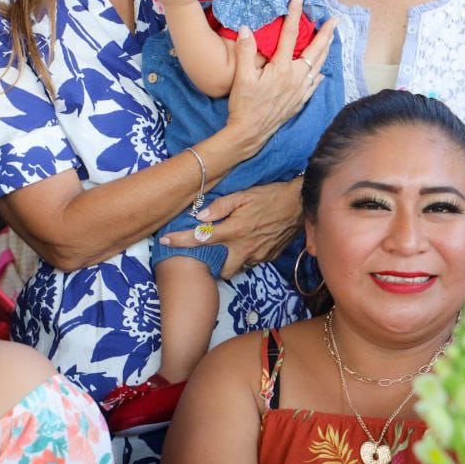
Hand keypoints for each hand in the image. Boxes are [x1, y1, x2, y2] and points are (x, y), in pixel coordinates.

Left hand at [159, 179, 302, 278]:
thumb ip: (220, 206)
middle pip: (218, 268)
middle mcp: (244, 248)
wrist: (300, 204)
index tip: (164, 241)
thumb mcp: (244, 194)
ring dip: (227, 261)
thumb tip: (200, 216)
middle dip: (209, 265)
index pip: (201, 238)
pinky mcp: (268, 257)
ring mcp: (257, 255)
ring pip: (235, 268)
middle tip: (203, 253)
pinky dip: (242, 257)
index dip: (180, 240)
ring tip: (224, 248)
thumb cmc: (270, 195)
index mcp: (234, 230)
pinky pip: (250, 262)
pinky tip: (243, 244)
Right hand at [224, 0, 334, 151]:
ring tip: (331, 38)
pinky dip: (319, 73)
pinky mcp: (299, 101)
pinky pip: (314, 84)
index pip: (290, 34)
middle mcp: (296, 77)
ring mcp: (300, 90)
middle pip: (314, 50)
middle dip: (325, 32)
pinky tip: (321, 71)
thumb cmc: (244, 104)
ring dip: (325, 50)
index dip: (294, 13)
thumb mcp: (241, 76)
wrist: (249, 133)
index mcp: (281, 68)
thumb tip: (246, 28)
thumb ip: (246, 50)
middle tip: (333, 19)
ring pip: (318, 65)